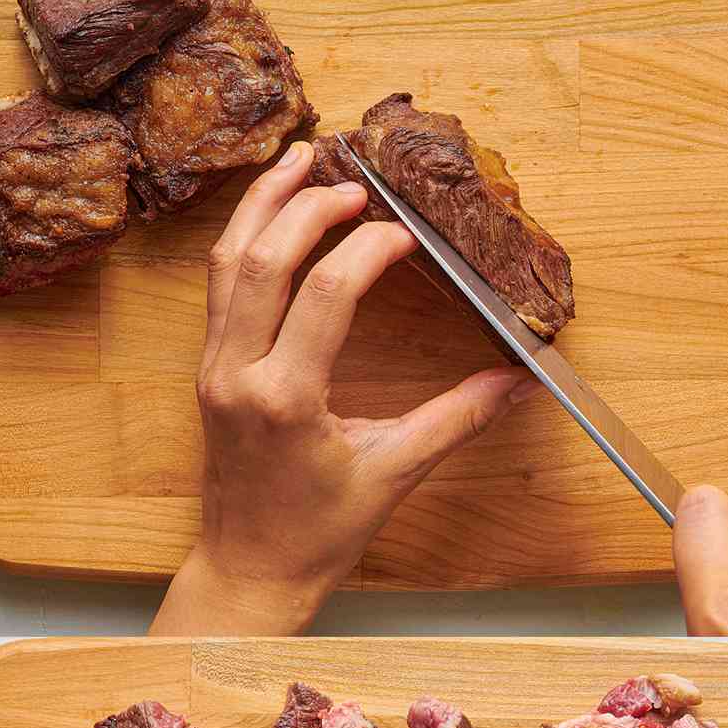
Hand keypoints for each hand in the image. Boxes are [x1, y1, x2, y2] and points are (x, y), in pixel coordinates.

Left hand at [150, 141, 536, 635]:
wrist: (251, 570)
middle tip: (358, 183)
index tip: (406, 234)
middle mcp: (239, 373)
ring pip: (226, 262)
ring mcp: (214, 367)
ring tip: (299, 157)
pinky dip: (243, 238)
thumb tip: (519, 381)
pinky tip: (270, 211)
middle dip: (311, 207)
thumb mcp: (395, 473)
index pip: (326, 291)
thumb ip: (458, 419)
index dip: (370, 249)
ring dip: (262, 204)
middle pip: (264, 258)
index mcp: (286, 398)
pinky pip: (218, 286)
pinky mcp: (208, 369)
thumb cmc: (319, 533)